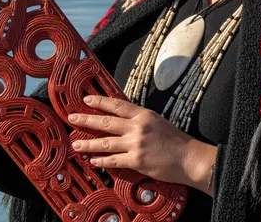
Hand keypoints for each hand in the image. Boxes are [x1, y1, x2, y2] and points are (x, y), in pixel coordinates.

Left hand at [67, 95, 215, 192]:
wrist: (188, 158)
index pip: (116, 104)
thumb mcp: (156, 120)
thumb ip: (138, 119)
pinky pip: (114, 160)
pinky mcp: (136, 161)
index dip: (99, 101)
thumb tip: (120, 118)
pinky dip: (102, 161)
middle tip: (72, 118)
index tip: (86, 99)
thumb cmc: (175, 140)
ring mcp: (135, 144)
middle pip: (106, 122)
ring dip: (88, 144)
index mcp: (142, 114)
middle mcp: (137, 127)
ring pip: (105, 142)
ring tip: (76, 144)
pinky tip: (93, 160)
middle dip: (86, 119)